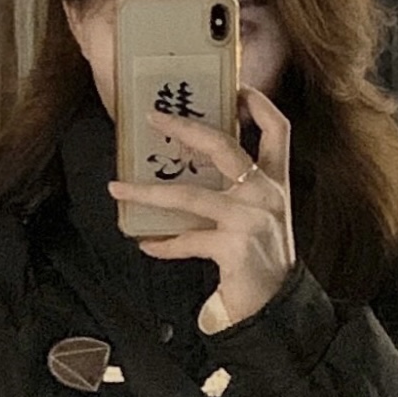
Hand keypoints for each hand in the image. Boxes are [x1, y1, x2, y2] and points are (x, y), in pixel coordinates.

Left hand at [108, 85, 293, 332]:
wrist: (278, 308)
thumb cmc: (262, 263)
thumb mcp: (260, 220)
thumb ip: (236, 194)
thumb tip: (188, 176)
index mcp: (276, 182)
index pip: (277, 129)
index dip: (258, 104)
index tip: (236, 88)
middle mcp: (266, 194)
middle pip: (223, 145)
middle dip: (185, 127)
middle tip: (155, 118)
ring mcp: (250, 219)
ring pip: (190, 195)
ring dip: (148, 191)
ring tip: (119, 188)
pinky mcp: (234, 247)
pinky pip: (188, 240)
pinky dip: (164, 244)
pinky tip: (147, 243)